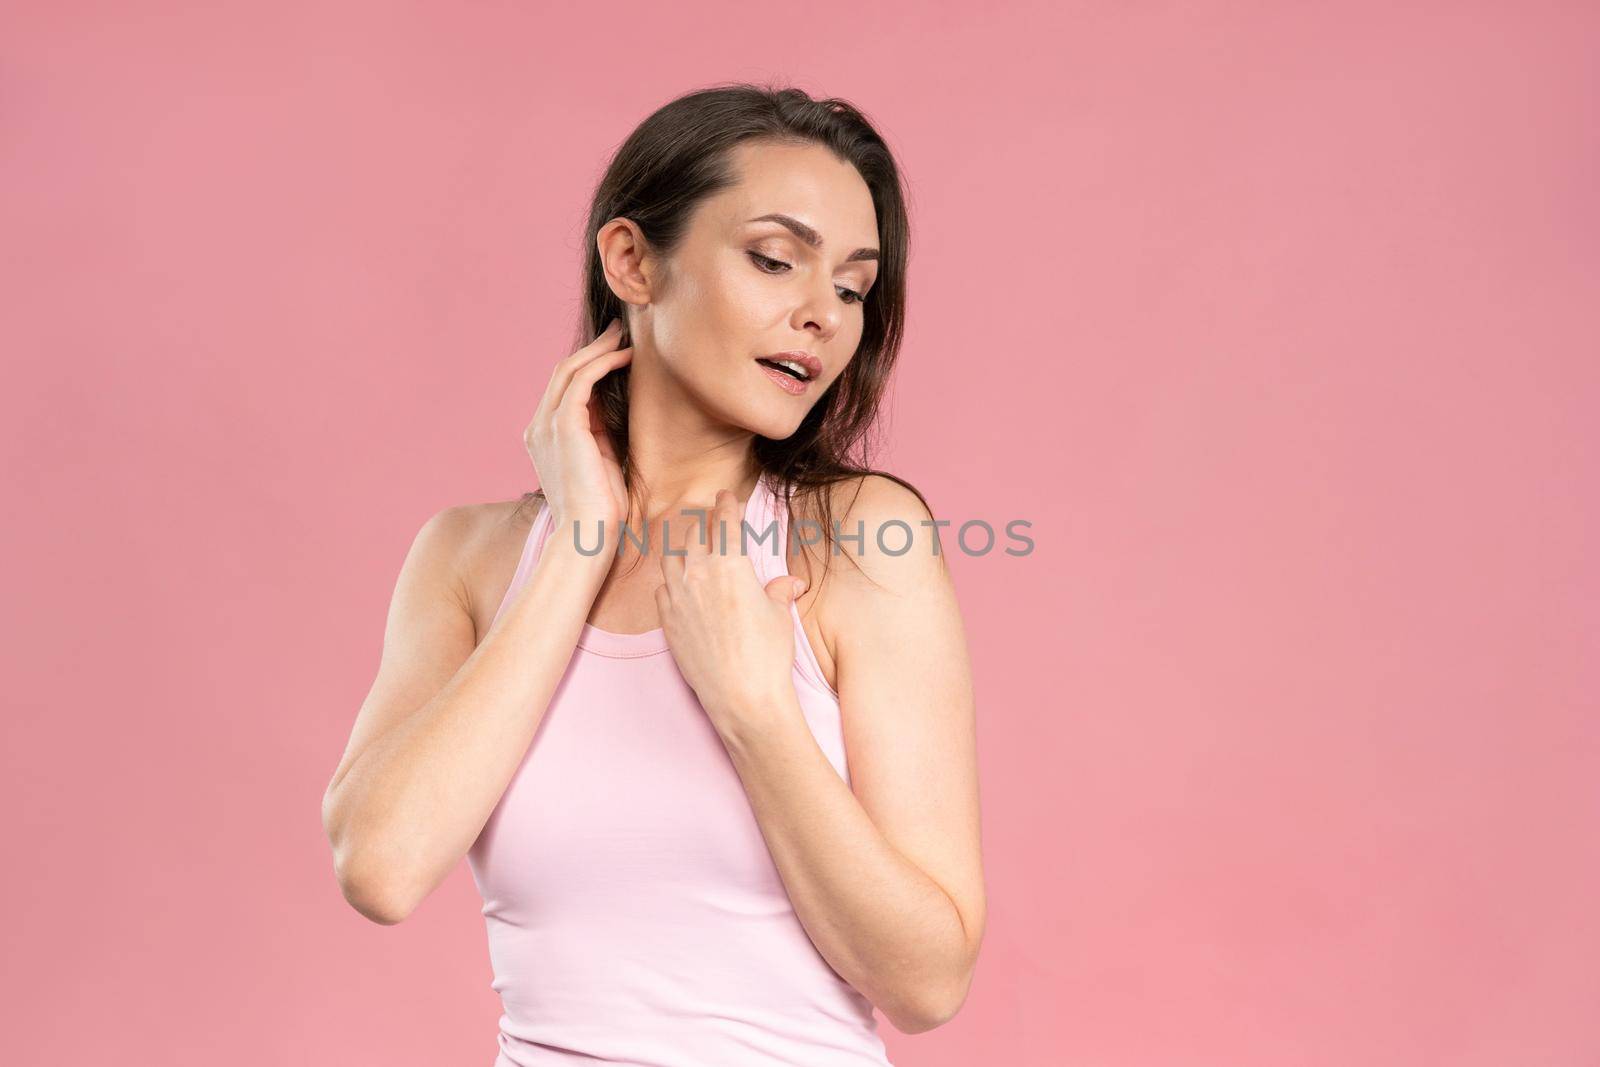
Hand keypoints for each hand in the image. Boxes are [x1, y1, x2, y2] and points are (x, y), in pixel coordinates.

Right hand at [522, 318, 631, 532]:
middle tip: (619, 331)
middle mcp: (538, 428)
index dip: (588, 364)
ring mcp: (546, 426)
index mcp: (544, 437)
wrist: (587, 537)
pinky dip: (602, 363)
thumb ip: (600, 433)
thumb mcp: (601, 462)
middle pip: (562, 372)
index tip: (614, 349)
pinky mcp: (563, 427)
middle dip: (592, 348)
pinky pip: (580, 382)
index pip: (562, 389)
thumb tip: (614, 406)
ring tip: (624, 336)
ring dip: (598, 349)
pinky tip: (625, 357)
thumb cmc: (600, 510)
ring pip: (569, 371)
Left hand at [656, 488, 808, 733]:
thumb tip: (790, 583)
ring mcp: (678, 597)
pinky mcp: (667, 621)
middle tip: (713, 523)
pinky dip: (671, 583)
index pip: (726, 520)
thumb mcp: (779, 616)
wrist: (741, 696)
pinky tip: (680, 587)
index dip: (727, 504)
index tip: (726, 496)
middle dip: (706, 524)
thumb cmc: (767, 655)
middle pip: (696, 534)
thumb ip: (778, 592)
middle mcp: (699, 573)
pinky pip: (663, 589)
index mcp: (730, 563)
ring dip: (684, 550)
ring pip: (673, 558)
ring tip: (693, 552)